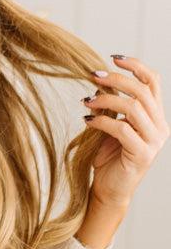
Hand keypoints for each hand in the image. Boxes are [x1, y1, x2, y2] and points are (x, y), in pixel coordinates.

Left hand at [83, 55, 168, 208]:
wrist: (109, 190)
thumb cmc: (109, 158)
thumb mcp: (111, 126)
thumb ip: (112, 106)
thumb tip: (98, 82)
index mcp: (156, 116)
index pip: (153, 82)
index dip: (136, 66)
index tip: (113, 58)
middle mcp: (160, 127)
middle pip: (142, 92)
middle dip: (116, 80)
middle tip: (93, 77)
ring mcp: (154, 142)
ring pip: (134, 108)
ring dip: (107, 100)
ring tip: (86, 101)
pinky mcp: (142, 155)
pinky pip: (122, 129)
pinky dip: (102, 121)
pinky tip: (87, 121)